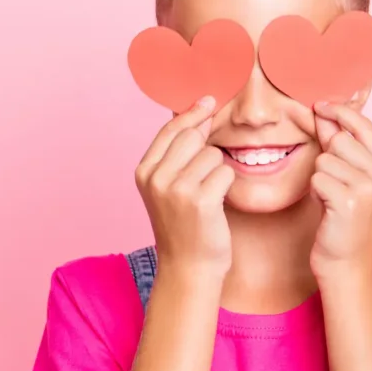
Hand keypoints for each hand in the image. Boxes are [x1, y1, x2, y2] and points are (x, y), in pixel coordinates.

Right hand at [135, 96, 235, 282]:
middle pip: (193, 137)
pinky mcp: (200, 201)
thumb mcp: (167, 188)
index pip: (170, 129)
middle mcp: (156, 177)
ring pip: (212, 154)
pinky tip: (217, 203)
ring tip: (208, 195)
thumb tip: (197, 116)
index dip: (192, 113)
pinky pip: (225, 172)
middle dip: (206, 151)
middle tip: (205, 177)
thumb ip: (175, 155)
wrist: (188, 268)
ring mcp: (176, 189)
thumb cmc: (183, 226)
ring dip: (218, 171)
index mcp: (144, 171)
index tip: (209, 101)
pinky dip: (227, 185)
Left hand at [310, 102, 371, 279]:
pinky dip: (316, 192)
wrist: (347, 265)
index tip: (320, 105)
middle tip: (333, 184)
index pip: (364, 125)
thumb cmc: (345, 222)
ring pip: (325, 159)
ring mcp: (369, 188)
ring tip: (331, 198)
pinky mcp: (349, 201)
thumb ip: (339, 147)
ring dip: (320, 178)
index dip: (340, 112)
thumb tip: (323, 113)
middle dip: (327, 158)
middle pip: (340, 140)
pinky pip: (318, 178)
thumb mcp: (350, 180)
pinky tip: (326, 208)